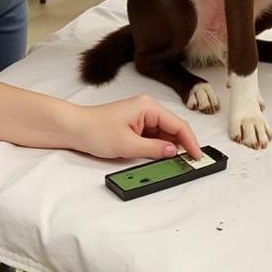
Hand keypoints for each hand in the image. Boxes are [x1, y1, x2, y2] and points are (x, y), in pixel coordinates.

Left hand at [71, 94, 201, 160]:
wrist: (74, 128)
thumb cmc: (95, 130)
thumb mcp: (127, 144)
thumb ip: (154, 149)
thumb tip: (174, 152)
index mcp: (148, 106)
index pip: (178, 124)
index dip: (190, 142)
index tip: (198, 158)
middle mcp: (147, 108)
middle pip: (173, 129)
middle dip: (182, 146)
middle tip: (190, 165)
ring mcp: (141, 117)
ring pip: (164, 134)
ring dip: (169, 148)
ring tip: (176, 165)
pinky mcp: (135, 126)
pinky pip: (154, 137)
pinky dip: (158, 148)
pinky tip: (160, 158)